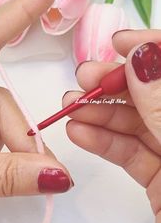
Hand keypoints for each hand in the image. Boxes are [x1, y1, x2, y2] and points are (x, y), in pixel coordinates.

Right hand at [63, 29, 160, 222]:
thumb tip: (141, 57)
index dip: (152, 49)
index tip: (119, 44)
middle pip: (152, 93)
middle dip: (115, 82)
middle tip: (85, 77)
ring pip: (136, 123)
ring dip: (99, 113)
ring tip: (69, 107)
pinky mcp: (158, 178)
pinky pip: (129, 152)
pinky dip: (102, 141)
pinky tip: (79, 133)